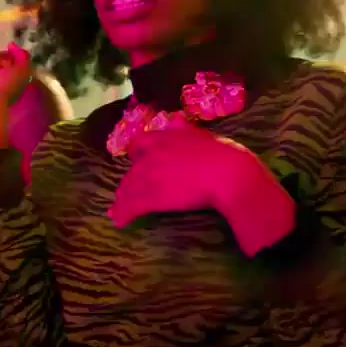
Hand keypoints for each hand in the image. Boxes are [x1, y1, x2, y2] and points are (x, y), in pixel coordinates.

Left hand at [109, 125, 293, 255]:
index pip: (141, 143)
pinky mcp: (153, 197)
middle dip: (127, 183)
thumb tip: (181, 124)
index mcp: (167, 137)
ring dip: (122, 201)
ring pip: (128, 188)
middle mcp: (154, 154)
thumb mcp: (205, 136)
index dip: (137, 154)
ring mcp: (151, 175)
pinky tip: (120, 221)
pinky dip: (123, 214)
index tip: (136, 161)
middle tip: (124, 193)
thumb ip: (189, 133)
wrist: (228, 173)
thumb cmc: (226, 155)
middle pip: (132, 170)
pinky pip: (132, 206)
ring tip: (117, 211)